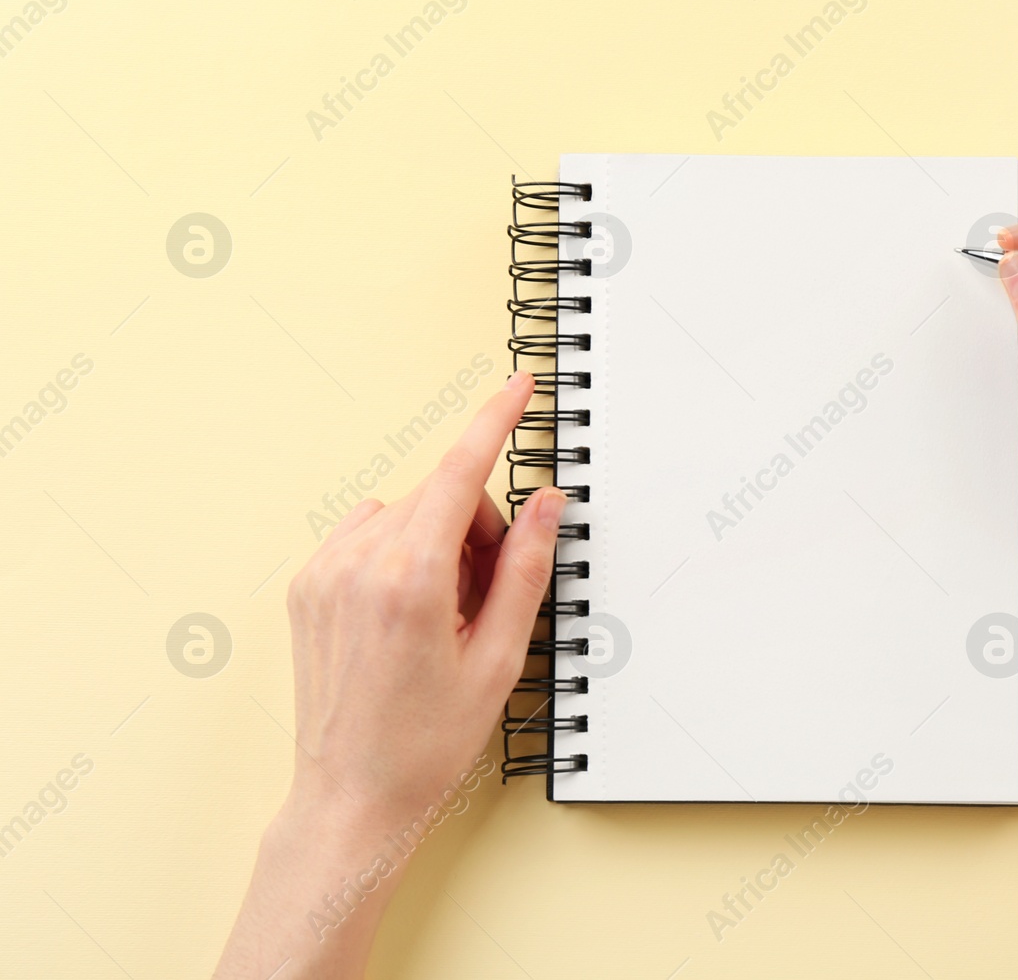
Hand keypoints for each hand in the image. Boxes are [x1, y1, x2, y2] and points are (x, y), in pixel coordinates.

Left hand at [285, 369, 564, 824]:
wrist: (352, 795)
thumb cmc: (425, 742)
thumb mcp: (499, 657)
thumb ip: (526, 569)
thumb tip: (545, 504)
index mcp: (409, 579)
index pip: (461, 471)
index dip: (495, 421)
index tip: (518, 387)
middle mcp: (357, 564)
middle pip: (439, 495)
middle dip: (479, 526)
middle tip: (490, 594)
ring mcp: (324, 573)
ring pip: (404, 512)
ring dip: (438, 540)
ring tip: (447, 613)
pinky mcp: (306, 586)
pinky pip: (367, 533)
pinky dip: (399, 552)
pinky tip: (410, 609)